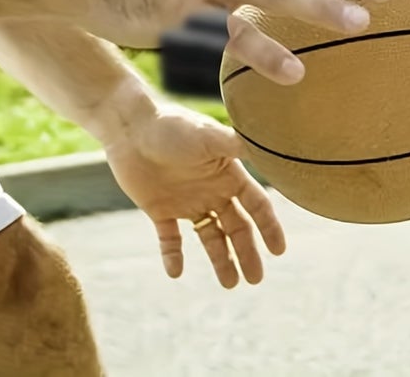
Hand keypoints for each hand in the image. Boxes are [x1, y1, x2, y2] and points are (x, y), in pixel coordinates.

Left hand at [104, 103, 283, 288]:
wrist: (130, 128)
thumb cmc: (171, 126)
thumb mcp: (205, 136)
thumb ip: (232, 145)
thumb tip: (263, 148)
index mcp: (227, 173)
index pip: (255, 204)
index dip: (269, 226)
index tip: (279, 250)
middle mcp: (211, 190)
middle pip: (236, 226)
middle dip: (248, 252)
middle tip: (255, 279)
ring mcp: (186, 201)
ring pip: (210, 237)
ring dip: (221, 259)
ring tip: (229, 284)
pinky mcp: (159, 209)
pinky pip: (170, 239)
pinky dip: (173, 256)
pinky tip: (175, 271)